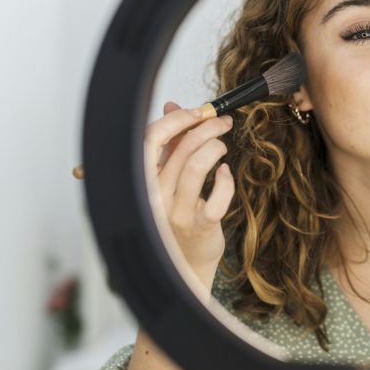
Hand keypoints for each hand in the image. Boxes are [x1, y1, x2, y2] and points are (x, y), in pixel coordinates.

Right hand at [144, 101, 234, 290]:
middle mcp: (154, 195)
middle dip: (206, 127)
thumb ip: (170, 144)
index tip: (199, 112)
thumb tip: (172, 107)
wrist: (185, 262)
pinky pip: (217, 195)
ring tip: (222, 146)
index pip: (151, 139)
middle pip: (181, 147)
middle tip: (222, 123)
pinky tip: (225, 174)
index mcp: (143, 180)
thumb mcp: (169, 178)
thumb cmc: (178, 216)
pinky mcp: (199, 226)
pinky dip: (225, 179)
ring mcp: (176, 211)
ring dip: (215, 147)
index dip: (178, 119)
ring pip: (197, 165)